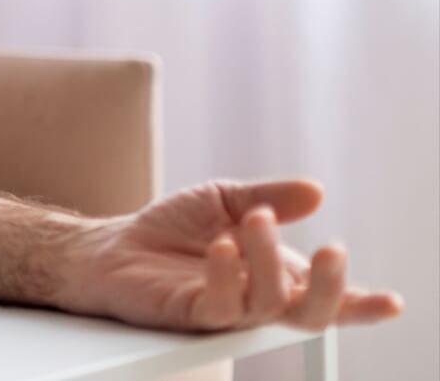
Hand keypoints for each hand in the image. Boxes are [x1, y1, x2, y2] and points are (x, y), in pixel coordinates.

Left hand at [58, 178, 403, 331]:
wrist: (115, 243)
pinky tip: (221, 247)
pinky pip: (220, 305)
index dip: (361, 303)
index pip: (326, 297)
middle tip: (331, 251)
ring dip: (267, 258)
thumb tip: (316, 191)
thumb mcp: (226, 199)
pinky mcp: (192, 314)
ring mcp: (227, 310)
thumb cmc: (174, 227)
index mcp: (276, 274)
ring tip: (252, 220)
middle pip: (311, 314)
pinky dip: (226, 275)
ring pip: (268, 304)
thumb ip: (271, 197)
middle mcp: (258, 299)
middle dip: (330, 288)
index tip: (393, 302)